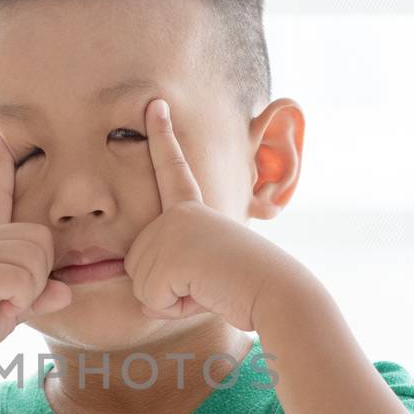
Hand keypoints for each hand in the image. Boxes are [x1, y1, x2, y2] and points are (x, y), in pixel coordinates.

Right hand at [0, 131, 71, 386]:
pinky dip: (20, 300)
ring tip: (1, 304)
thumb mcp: (10, 310)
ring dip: (29, 290)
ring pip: (35, 259)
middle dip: (40, 274)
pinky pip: (24, 278)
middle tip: (13, 298)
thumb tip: (65, 290)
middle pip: (41, 238)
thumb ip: (36, 294)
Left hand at [122, 98, 288, 332]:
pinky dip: (174, 308)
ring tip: (208, 286)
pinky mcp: (168, 255)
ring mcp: (171, 230)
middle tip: (208, 281)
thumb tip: (144, 303)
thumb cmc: (246, 287)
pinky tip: (203, 293)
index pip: (173, 169)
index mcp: (193, 209)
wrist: (276, 289)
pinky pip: (150, 298)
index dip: (161, 137)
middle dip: (166, 289)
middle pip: (138, 264)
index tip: (154, 104)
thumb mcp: (205, 275)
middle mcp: (178, 213)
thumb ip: (171, 280)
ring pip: (142, 285)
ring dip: (172, 300)